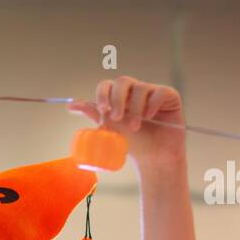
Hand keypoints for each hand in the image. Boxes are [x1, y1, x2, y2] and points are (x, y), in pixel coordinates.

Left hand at [67, 75, 185, 165]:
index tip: (102, 109)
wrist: (154, 158)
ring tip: (135, 127)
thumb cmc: (133, 143)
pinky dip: (152, 104)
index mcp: (119, 97)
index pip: (107, 85)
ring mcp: (152, 92)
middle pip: (123, 81)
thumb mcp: (110, 128)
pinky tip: (150, 116)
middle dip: (117, 99)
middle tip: (116, 118)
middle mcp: (135, 91)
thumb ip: (94, 113)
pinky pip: (159, 92)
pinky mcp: (169, 97)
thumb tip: (70, 105)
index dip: (103, 93)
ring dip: (134, 108)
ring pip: (141, 88)